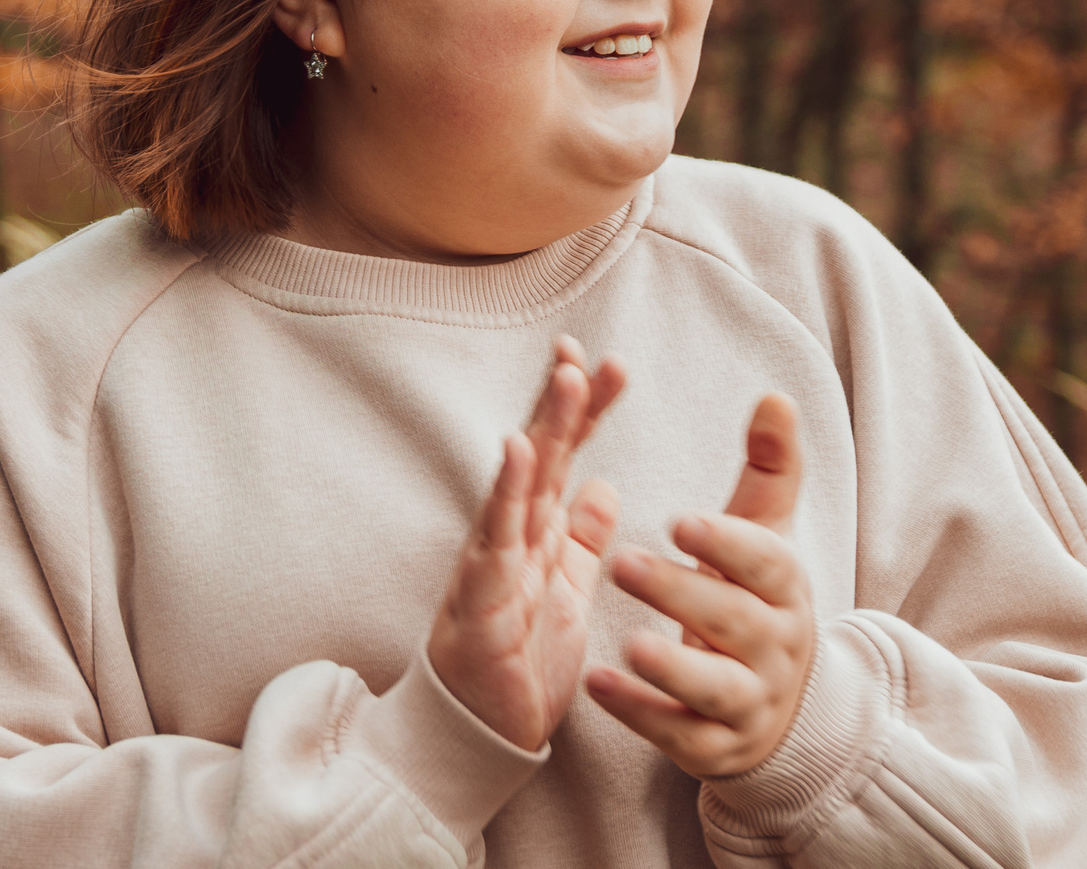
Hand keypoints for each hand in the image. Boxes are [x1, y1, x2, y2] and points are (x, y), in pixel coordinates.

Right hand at [427, 337, 627, 750]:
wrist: (482, 735)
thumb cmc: (518, 663)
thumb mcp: (566, 592)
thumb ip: (581, 539)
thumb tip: (605, 486)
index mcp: (536, 535)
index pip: (561, 459)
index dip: (581, 412)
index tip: (606, 363)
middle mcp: (511, 537)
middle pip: (541, 456)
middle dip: (563, 402)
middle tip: (584, 351)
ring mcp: (492, 562)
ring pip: (521, 482)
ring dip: (544, 426)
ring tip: (566, 377)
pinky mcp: (481, 597)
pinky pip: (495, 538)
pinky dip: (507, 492)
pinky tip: (518, 450)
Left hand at [586, 394, 813, 777]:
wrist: (778, 707)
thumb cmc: (755, 599)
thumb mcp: (764, 535)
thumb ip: (769, 467)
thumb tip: (776, 395)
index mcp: (784, 589)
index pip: (766, 564)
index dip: (728, 544)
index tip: (680, 521)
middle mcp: (775, 648)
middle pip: (734, 621)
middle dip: (682, 594)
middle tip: (623, 564)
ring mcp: (747, 703)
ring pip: (714, 689)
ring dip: (671, 666)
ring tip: (627, 641)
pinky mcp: (714, 748)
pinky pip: (680, 736)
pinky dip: (640, 716)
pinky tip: (596, 685)